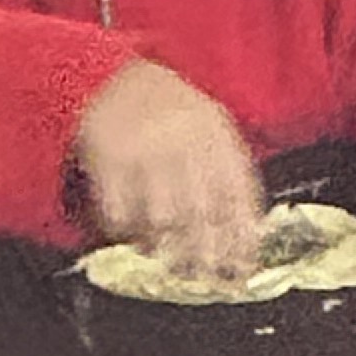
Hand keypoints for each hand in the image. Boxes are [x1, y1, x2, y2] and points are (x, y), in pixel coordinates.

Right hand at [74, 60, 263, 286]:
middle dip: (206, 253)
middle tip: (205, 277)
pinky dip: (126, 231)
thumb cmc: (169, 111)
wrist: (111, 78)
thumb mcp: (208, 125)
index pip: (237, 195)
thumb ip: (226, 171)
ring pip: (161, 218)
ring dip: (165, 246)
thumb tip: (248, 234)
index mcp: (215, 134)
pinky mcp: (108, 158)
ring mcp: (145, 149)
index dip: (242, 238)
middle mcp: (184, 141)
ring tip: (168, 260)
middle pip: (201, 213)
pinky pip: (120, 211)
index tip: (242, 268)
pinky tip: (131, 236)